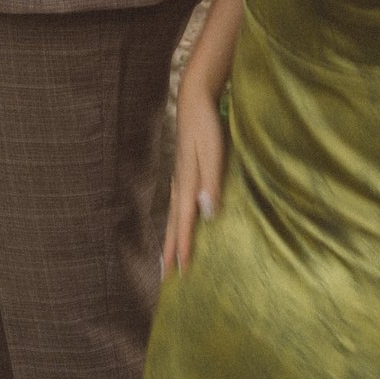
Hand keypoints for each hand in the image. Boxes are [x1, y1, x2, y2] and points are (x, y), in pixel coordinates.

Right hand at [160, 85, 225, 276]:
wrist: (194, 102)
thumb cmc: (206, 126)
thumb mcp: (213, 153)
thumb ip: (211, 183)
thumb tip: (207, 214)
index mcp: (187, 184)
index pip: (184, 223)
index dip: (183, 248)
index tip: (182, 272)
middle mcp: (180, 185)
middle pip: (173, 224)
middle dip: (169, 250)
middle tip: (166, 277)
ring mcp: (180, 178)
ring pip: (173, 216)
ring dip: (170, 238)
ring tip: (168, 257)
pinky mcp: (184, 172)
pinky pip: (178, 205)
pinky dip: (176, 221)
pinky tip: (181, 222)